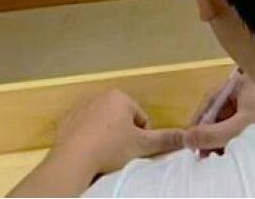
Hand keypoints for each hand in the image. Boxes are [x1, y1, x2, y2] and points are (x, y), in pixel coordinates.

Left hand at [52, 89, 185, 179]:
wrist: (74, 158)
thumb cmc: (111, 148)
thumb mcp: (142, 145)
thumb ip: (165, 139)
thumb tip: (187, 136)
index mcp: (119, 97)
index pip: (141, 118)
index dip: (142, 137)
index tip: (134, 150)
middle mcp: (99, 96)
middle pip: (121, 119)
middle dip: (124, 135)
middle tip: (121, 153)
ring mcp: (81, 107)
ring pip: (103, 124)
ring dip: (107, 137)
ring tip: (105, 154)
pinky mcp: (67, 120)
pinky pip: (85, 130)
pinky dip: (89, 139)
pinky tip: (90, 152)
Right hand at [186, 72, 254, 154]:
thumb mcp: (238, 129)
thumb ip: (211, 134)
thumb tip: (185, 137)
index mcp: (239, 83)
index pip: (210, 99)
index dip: (198, 120)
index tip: (189, 138)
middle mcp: (245, 89)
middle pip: (218, 111)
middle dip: (209, 132)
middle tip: (202, 151)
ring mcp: (253, 102)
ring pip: (227, 119)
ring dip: (219, 137)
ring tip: (214, 154)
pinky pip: (238, 124)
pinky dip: (231, 137)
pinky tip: (228, 150)